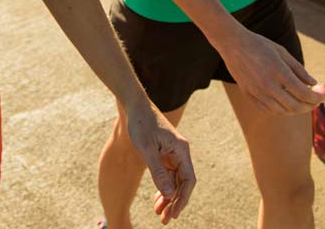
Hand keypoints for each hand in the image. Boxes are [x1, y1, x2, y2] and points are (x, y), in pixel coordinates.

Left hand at [124, 102, 195, 223]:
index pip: (189, 180)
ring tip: (160, 214)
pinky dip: (164, 189)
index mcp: (181, 150)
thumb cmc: (141, 124)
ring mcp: (173, 154)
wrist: (135, 107)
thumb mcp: (146, 149)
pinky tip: (158, 201)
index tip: (174, 213)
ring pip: (176, 181)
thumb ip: (158, 172)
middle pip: (183, 183)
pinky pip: (168, 176)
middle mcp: (180, 153)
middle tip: (166, 219)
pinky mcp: (165, 155)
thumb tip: (169, 195)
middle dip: (176, 202)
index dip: (183, 198)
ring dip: (169, 198)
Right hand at [217, 29, 324, 114]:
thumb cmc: (260, 45)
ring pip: (282, 111)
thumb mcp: (282, 52)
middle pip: (294, 106)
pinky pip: (268, 109)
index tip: (323, 97)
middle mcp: (268, 85)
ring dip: (296, 110)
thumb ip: (299, 69)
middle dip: (309, 106)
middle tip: (315, 103)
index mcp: (279, 72)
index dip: (316, 98)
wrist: (233, 44)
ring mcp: (257, 92)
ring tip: (303, 105)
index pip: (303, 93)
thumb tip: (313, 83)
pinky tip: (287, 105)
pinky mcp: (249, 95)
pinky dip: (281, 110)